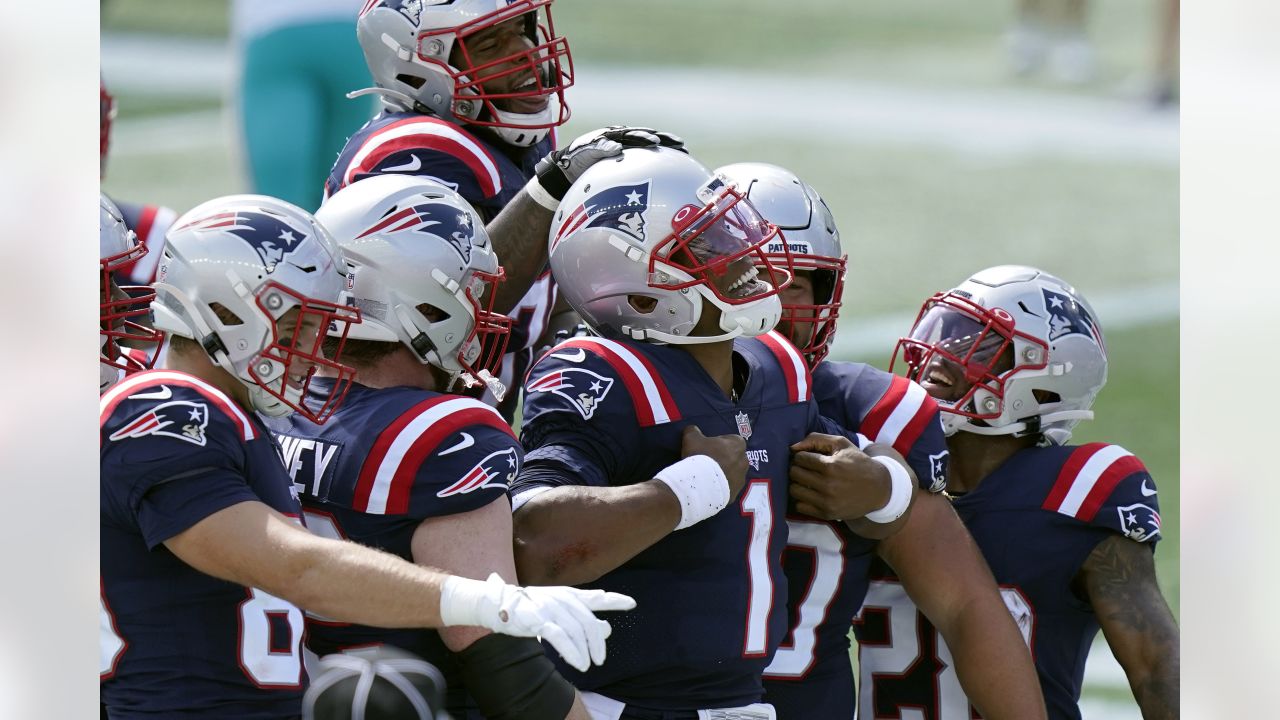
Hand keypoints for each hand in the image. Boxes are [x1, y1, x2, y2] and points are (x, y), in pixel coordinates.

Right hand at [439, 573, 635, 671]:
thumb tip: (607, 628)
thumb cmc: (528, 609)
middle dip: (597, 642)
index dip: (614, 600)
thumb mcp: (557, 611)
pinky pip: (560, 637)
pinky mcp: (537, 619)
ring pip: (576, 631)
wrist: (496, 604)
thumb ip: (582, 618)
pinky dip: (572, 651)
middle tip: (600, 660)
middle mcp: (561, 598)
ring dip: (585, 651)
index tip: (632, 603)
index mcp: (567, 595)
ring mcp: (549, 607)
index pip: (595, 597)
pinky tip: (577, 662)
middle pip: (588, 621)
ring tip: (587, 665)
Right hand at [533, 125, 687, 200]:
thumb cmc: (594, 177)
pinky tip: (616, 149)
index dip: (668, 143)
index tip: (684, 149)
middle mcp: (618, 139)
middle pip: (642, 136)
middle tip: (672, 142)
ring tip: (652, 142)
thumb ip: (632, 183)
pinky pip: (599, 146)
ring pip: (625, 136)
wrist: (565, 173)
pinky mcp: (588, 146)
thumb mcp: (616, 181)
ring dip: (639, 137)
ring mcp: (604, 140)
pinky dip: (608, 147)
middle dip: (657, 137)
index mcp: (628, 147)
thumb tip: (656, 202)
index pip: (651, 143)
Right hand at [681, 425, 746, 500]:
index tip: (709, 448)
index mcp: (738, 444)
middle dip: (724, 459)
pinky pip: (728, 487)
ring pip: (733, 473)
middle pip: (734, 457)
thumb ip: (693, 431)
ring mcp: (741, 478)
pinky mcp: (736, 493)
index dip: (720, 443)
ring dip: (724, 473)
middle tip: (708, 462)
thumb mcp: (692, 438)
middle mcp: (744, 461)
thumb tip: (693, 429)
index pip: (732, 440)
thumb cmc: (700, 456)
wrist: (701, 484)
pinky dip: (721, 486)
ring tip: (707, 476)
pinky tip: (709, 486)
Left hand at [789, 433, 895, 520]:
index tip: (809, 458)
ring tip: (807, 481)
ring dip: (797, 484)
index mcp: (830, 466)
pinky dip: (802, 499)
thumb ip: (815, 439)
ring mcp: (826, 501)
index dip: (802, 456)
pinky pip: (800, 507)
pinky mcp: (827, 513)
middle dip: (798, 468)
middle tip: (806, 469)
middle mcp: (827, 485)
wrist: (878, 488)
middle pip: (794, 473)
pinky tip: (811, 493)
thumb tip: (792, 447)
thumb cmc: (857, 462)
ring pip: (794, 490)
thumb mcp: (841, 444)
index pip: (799, 458)